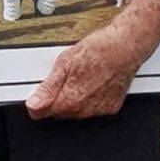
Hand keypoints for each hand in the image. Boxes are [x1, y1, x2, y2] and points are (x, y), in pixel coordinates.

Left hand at [26, 24, 140, 120]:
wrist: (126, 47)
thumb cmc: (99, 51)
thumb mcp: (64, 63)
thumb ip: (47, 88)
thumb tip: (33, 104)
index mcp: (69, 101)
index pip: (39, 113)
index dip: (37, 100)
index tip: (40, 90)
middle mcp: (84, 110)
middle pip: (58, 113)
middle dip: (57, 97)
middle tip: (64, 76)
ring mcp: (98, 111)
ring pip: (76, 111)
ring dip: (74, 98)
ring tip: (81, 76)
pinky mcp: (111, 108)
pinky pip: (93, 108)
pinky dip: (90, 98)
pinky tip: (93, 81)